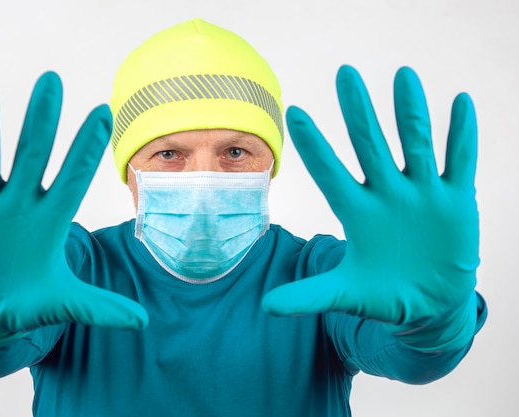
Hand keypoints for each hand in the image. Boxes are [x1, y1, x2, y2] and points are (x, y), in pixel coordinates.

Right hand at [0, 72, 147, 347]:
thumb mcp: (64, 302)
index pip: (73, 175)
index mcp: (50, 221)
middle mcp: (19, 206)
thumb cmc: (28, 303)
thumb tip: (144, 322)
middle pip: (32, 154)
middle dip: (41, 120)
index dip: (87, 145)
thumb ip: (101, 307)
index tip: (104, 111)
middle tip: (52, 80)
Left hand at [262, 66, 477, 348]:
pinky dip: (462, 136)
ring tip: (402, 75)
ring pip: (415, 144)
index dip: (314, 145)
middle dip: (358, 112)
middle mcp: (386, 194)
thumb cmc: (382, 294)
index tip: (294, 112)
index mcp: (356, 211)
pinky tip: (461, 103)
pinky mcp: (455, 200)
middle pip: (370, 145)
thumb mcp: (345, 294)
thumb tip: (265, 306)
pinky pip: (460, 162)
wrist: (427, 304)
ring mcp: (421, 194)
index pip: (330, 172)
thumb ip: (307, 296)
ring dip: (410, 112)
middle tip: (344, 74)